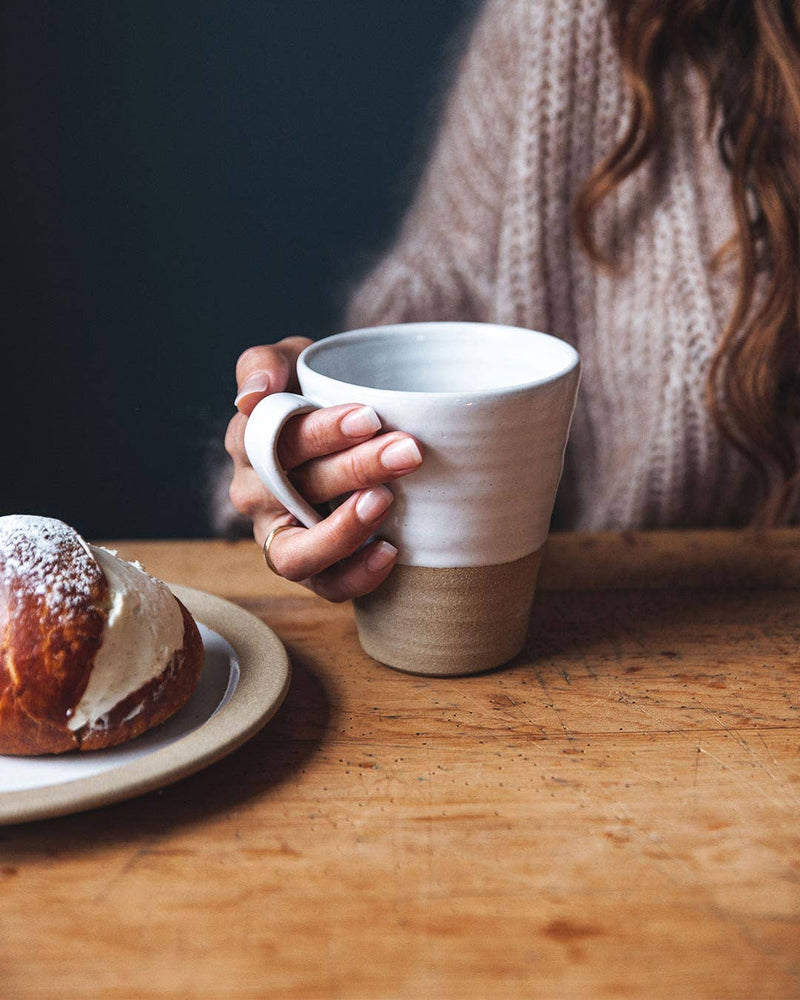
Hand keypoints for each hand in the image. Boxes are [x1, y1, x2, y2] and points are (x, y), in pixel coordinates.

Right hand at [225, 339, 422, 601]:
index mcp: (246, 443)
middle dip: (355, 468)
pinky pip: (326, 586)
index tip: (370, 416)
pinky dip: (356, 575)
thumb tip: (253, 397)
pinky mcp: (311, 571)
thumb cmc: (316, 394)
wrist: (350, 434)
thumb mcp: (292, 363)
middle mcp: (255, 496)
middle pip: (296, 489)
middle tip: (408, 451)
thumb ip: (265, 364)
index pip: (274, 439)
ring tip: (386, 501)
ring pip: (298, 551)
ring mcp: (279, 537)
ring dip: (344, 530)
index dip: (320, 432)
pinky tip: (390, 551)